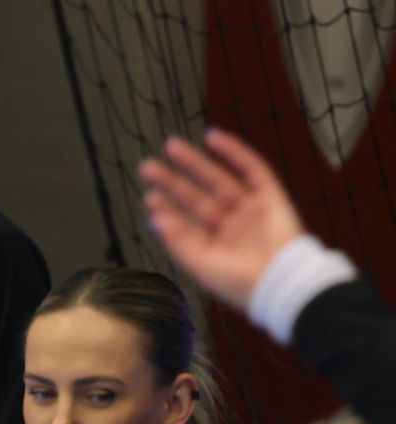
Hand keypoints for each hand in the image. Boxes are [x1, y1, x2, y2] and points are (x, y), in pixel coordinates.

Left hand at [138, 128, 305, 310]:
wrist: (280, 281)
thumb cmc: (238, 282)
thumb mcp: (200, 263)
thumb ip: (177, 241)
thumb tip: (153, 220)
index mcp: (216, 247)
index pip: (186, 222)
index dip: (168, 208)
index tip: (150, 196)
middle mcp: (232, 227)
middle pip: (198, 198)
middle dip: (173, 182)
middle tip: (147, 167)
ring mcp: (251, 210)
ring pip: (219, 179)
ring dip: (196, 163)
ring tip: (172, 147)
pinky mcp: (271, 196)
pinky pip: (252, 169)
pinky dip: (233, 152)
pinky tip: (212, 138)